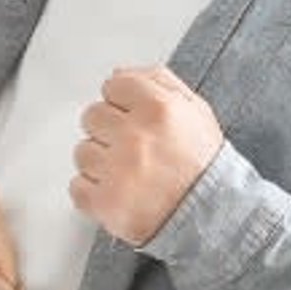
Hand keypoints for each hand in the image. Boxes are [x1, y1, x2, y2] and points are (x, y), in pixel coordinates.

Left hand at [68, 66, 224, 245]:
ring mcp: (118, 171)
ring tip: (128, 172)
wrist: (213, 216)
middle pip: (92, 116)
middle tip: (133, 147)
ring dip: (100, 162)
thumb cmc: (203, 165)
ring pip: (82, 152)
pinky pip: (77, 187)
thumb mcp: (195, 110)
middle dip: (109, 130)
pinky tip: (118, 191)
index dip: (123, 101)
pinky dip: (93, 192)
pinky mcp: (106, 203)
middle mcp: (135, 137)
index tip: (133, 117)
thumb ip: (158, 81)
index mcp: (159, 109)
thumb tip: (118, 73)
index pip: (113, 85)